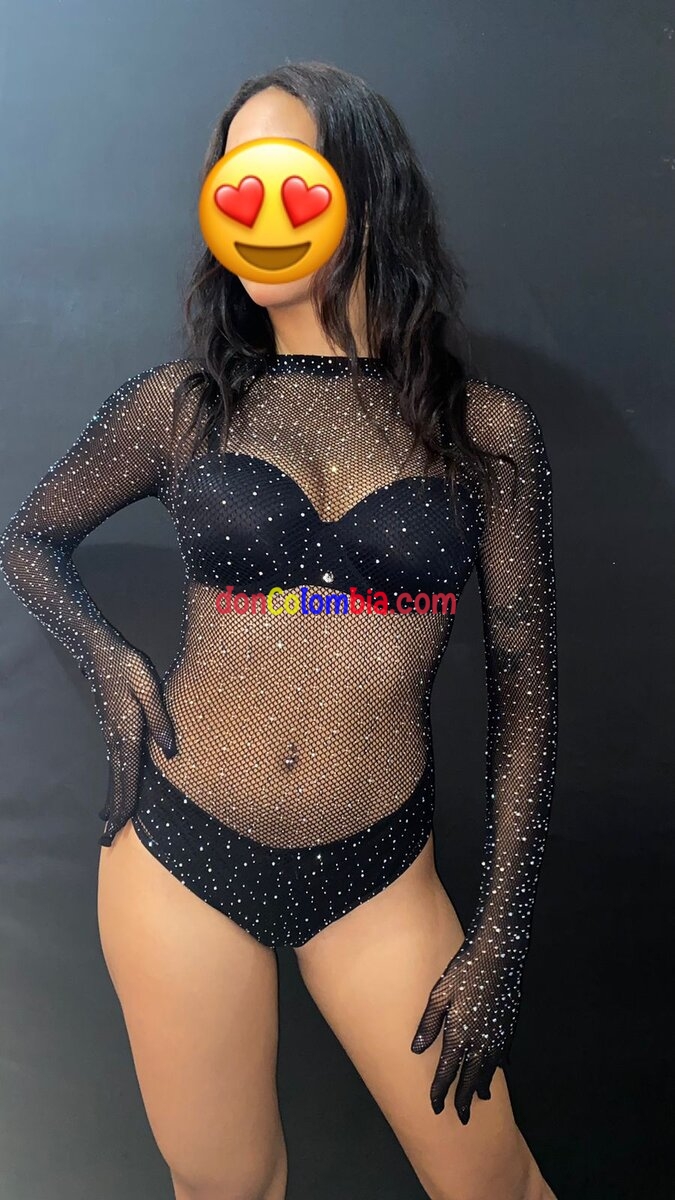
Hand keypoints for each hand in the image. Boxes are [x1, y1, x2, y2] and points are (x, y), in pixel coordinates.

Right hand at [88, 643, 177, 837]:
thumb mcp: (150, 689)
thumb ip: (161, 721)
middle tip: (107, 836)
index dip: (125, 804)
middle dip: (115, 809)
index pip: (126, 778)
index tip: (119, 828)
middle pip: (117, 781)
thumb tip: (171, 754)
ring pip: (115, 771)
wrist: (98, 649)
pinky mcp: (112, 725)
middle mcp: (115, 737)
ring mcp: (111, 732)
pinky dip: (116, 777)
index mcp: (126, 733)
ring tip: (112, 817)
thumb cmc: (128, 665)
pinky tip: (119, 781)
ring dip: (115, 795)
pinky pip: (115, 759)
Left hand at [410, 928, 522, 1124]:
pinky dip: (498, 1066)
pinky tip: (498, 1068)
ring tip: (480, 1097)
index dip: (440, 1093)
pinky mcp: (508, 1026)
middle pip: (471, 1078)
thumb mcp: (440, 994)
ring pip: (490, 1069)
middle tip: (462, 1118)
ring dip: (483, 1085)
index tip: (435, 1108)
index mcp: (459, 1036)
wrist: (498, 955)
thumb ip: (428, 1024)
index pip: (446, 1073)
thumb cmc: (464, 971)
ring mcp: (497, 1035)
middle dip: (465, 1099)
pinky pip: (502, 1054)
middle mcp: (480, 1042)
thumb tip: (416, 1049)